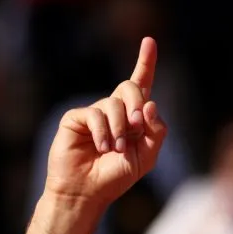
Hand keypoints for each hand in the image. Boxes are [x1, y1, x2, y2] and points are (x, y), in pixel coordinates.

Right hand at [27, 37, 166, 233]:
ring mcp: (95, 113)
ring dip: (120, 128)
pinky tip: (102, 147)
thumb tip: (151, 104)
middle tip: (136, 127)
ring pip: (114, 103)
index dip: (146, 62)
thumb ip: (156, 132)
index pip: (141, 84)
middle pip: (131, 88)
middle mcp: (114, 110)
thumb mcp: (147, 157)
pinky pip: (94, 114)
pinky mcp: (76, 118)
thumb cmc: (116, 176)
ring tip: (116, 149)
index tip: (149, 41)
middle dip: (138, 104)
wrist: (88, 192)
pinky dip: (103, 132)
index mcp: (133, 117)